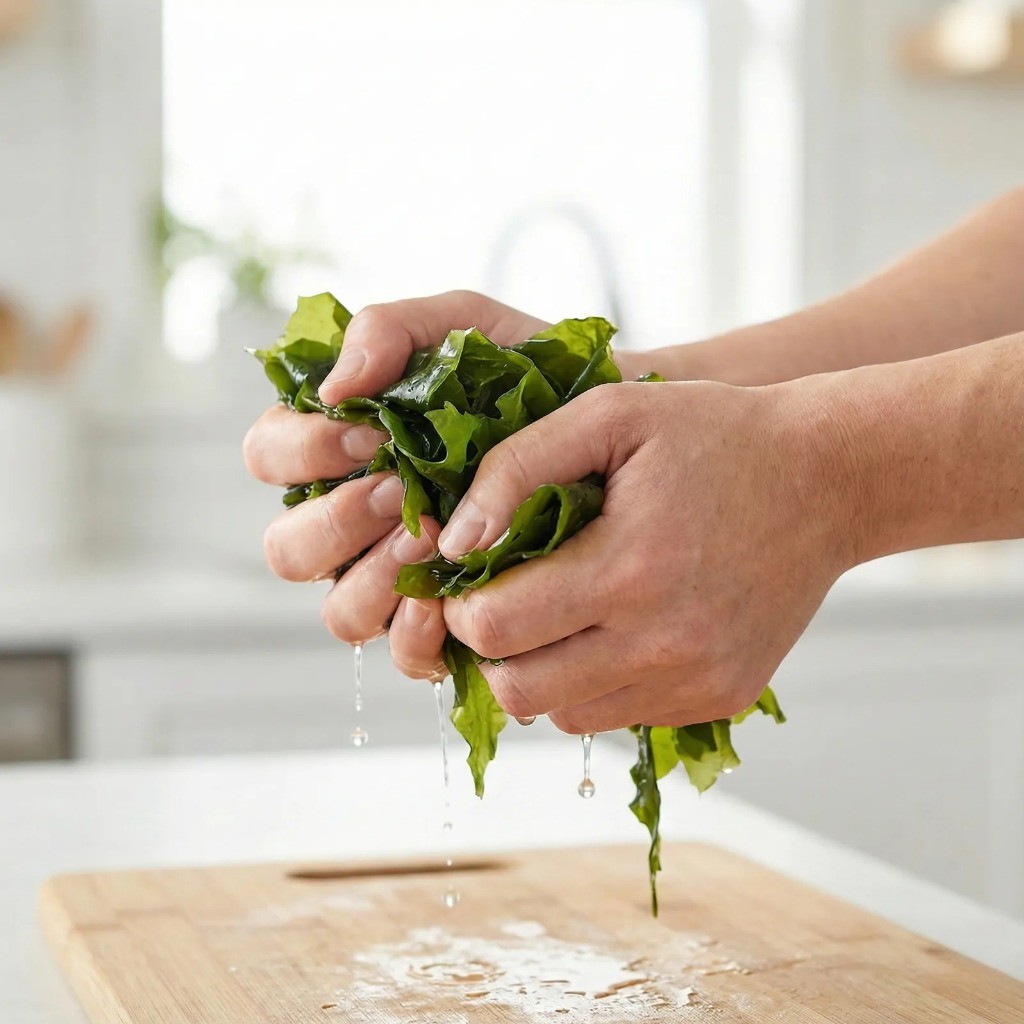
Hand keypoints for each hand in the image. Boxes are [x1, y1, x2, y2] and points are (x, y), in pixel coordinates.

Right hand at [243, 290, 552, 676]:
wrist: (611, 427)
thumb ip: (389, 329)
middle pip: (288, 548)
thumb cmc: (526, 375)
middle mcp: (354, 522)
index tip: (369, 434)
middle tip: (398, 492)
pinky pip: (401, 654)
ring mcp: (394, 579)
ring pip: (339, 611)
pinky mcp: (443, 624)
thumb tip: (331, 387)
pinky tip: (448, 599)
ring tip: (431, 542)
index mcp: (340, 451)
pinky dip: (415, 633)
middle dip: (336, 522)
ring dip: (374, 579)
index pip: (270, 456)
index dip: (302, 451)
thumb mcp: (462, 325)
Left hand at [435, 378, 856, 731]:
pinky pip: (621, 717)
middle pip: (521, 691)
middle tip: (502, 604)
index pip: (496, 629)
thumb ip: (516, 468)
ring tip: (558, 614)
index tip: (468, 582)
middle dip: (492, 650)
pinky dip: (597, 684)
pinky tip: (614, 628)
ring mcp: (697, 680)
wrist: (828, 479)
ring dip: (542, 672)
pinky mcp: (720, 697)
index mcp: (629, 569)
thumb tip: (452, 544)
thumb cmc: (714, 437)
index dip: (461, 607)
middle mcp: (665, 643)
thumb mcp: (610, 416)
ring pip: (565, 716)